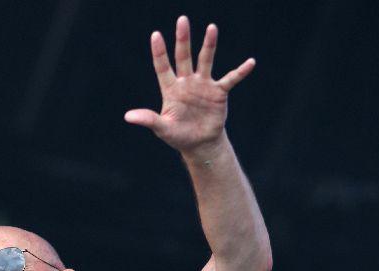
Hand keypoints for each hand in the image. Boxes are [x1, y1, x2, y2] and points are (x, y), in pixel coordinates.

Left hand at [124, 15, 254, 155]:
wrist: (200, 143)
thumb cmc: (178, 135)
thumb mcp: (162, 128)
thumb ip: (148, 120)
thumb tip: (127, 116)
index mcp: (171, 89)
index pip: (163, 67)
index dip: (159, 52)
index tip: (155, 34)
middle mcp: (186, 82)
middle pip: (184, 57)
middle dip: (183, 39)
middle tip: (182, 20)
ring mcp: (203, 85)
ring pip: (206, 60)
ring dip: (209, 45)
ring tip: (211, 28)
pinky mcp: (219, 92)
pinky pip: (231, 79)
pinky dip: (240, 72)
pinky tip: (250, 63)